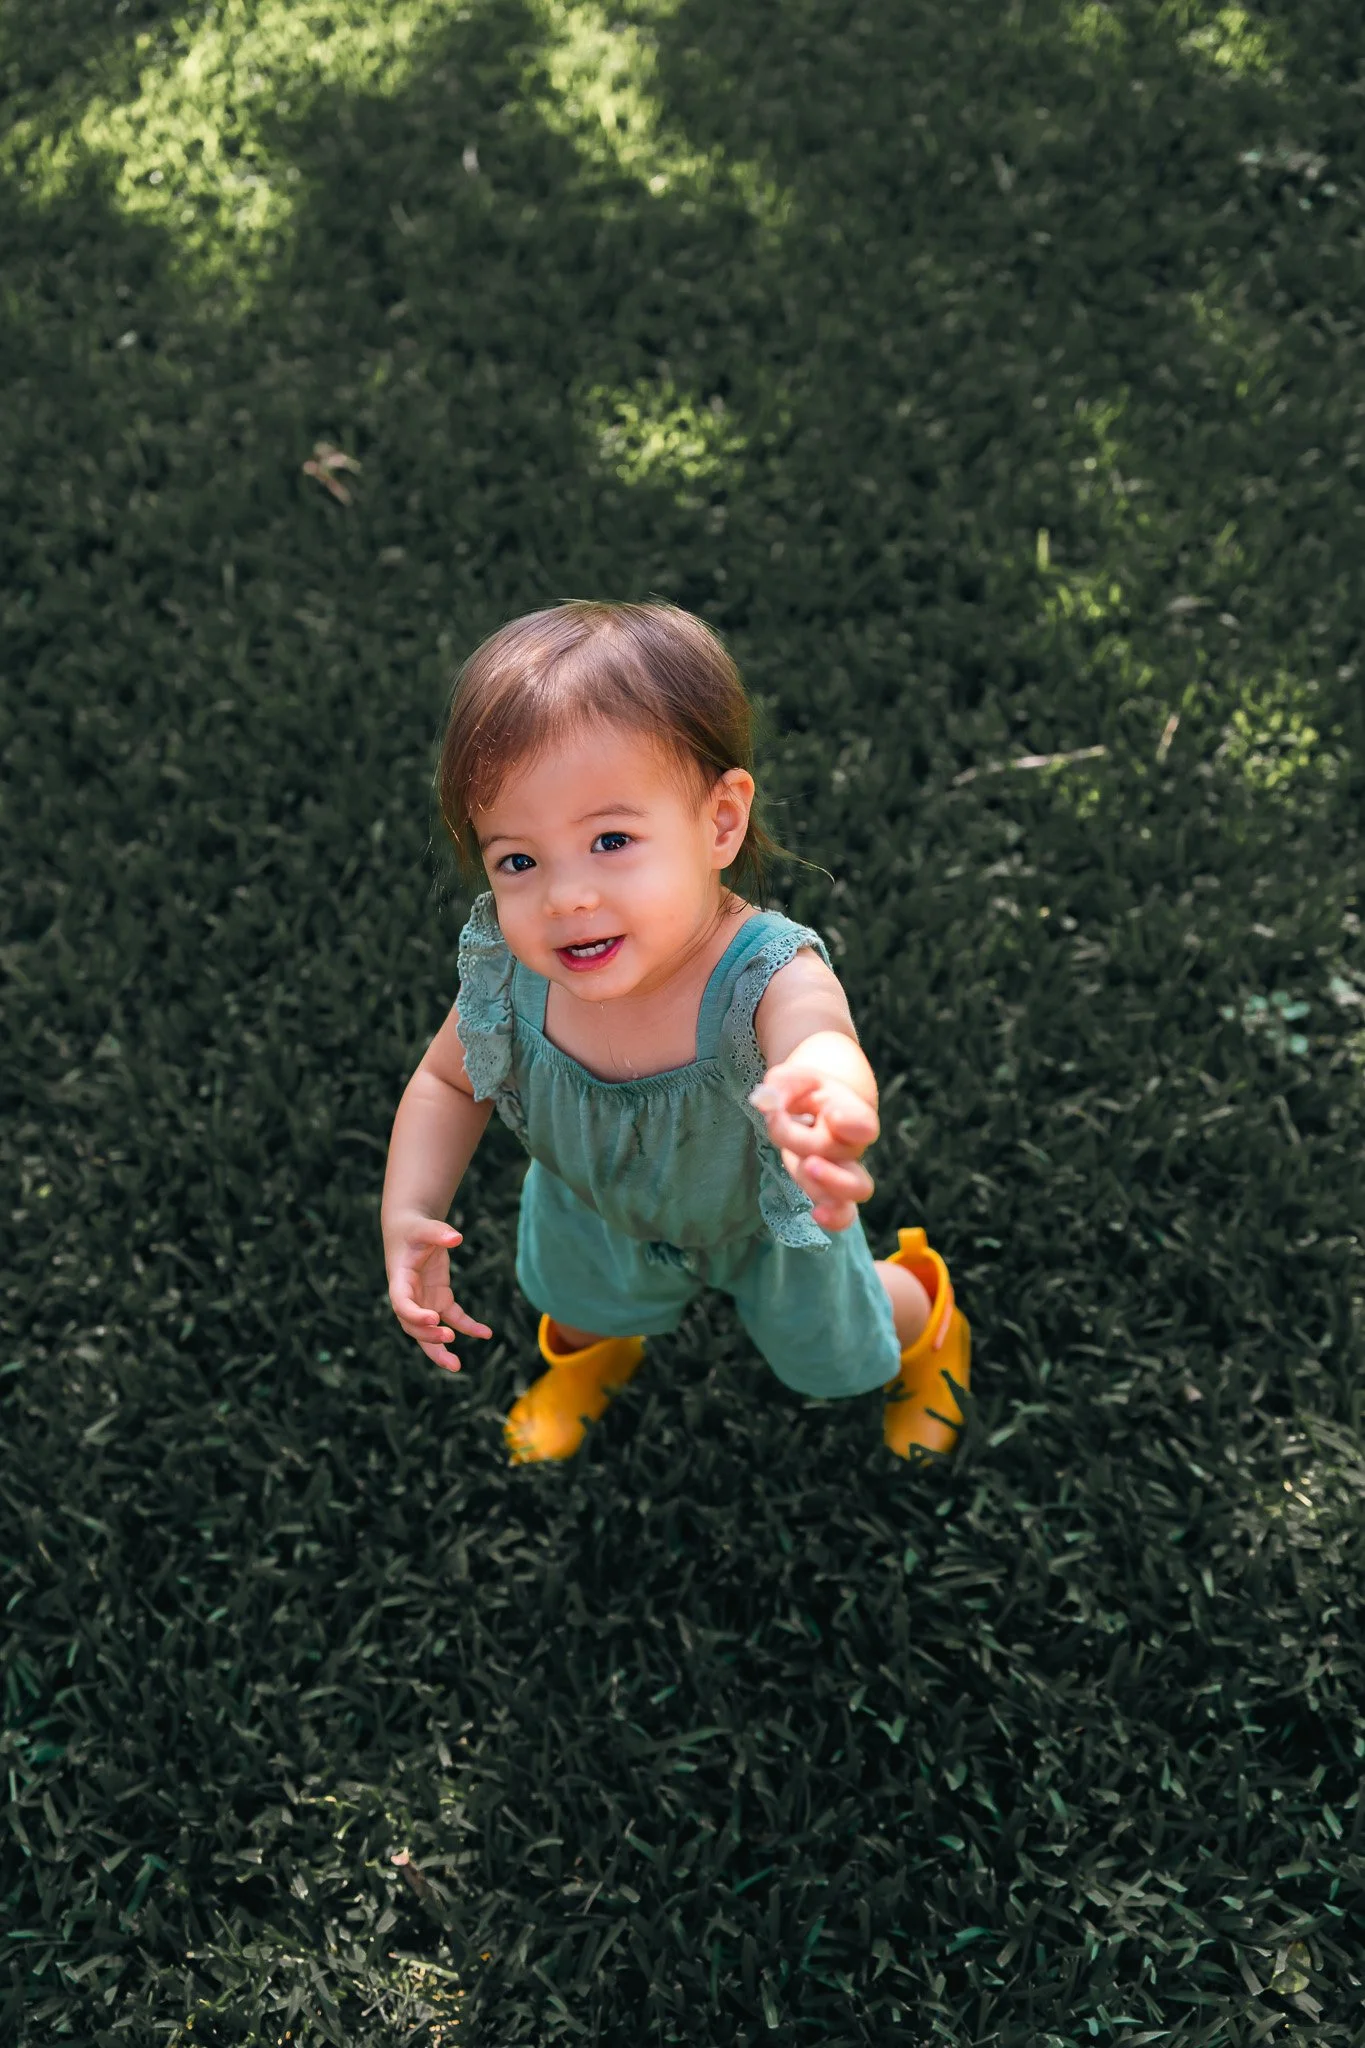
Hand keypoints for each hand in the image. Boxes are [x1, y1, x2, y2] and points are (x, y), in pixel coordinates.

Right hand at [385, 1217, 491, 1372]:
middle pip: (413, 1327)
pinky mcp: (440, 1299)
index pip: (402, 1305)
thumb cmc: (414, 1229)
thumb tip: (456, 1238)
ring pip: (430, 1333)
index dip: (415, 1315)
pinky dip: (469, 1327)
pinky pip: (454, 1318)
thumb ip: (438, 1232)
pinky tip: (486, 1333)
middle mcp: (410, 1297)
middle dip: (428, 1338)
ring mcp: (425, 1301)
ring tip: (456, 1365)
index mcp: (400, 1281)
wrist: (412, 1230)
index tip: (433, 1319)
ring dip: (441, 1349)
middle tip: (448, 1340)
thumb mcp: (424, 1227)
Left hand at [749, 1062, 877, 1232]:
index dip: (851, 1123)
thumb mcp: (790, 1078)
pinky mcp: (831, 1190)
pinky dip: (835, 1218)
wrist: (816, 1106)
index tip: (834, 1117)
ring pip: (855, 1188)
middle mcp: (852, 1143)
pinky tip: (816, 1215)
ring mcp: (845, 1169)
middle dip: (817, 1150)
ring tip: (806, 1170)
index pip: (861, 1121)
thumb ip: (780, 1086)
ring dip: (831, 1186)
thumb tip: (768, 1103)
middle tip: (805, 1155)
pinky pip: (845, 1213)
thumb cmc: (804, 1093)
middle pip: (846, 1153)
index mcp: (848, 1110)